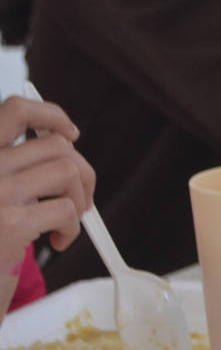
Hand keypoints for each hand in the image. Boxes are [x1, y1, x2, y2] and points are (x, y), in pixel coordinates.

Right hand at [0, 95, 94, 261]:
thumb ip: (16, 162)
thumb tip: (65, 141)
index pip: (14, 109)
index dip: (51, 115)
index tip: (71, 133)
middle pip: (56, 144)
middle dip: (80, 172)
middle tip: (77, 198)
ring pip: (68, 172)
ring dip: (78, 200)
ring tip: (65, 221)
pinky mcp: (11, 224)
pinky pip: (67, 210)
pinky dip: (72, 229)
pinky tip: (57, 241)